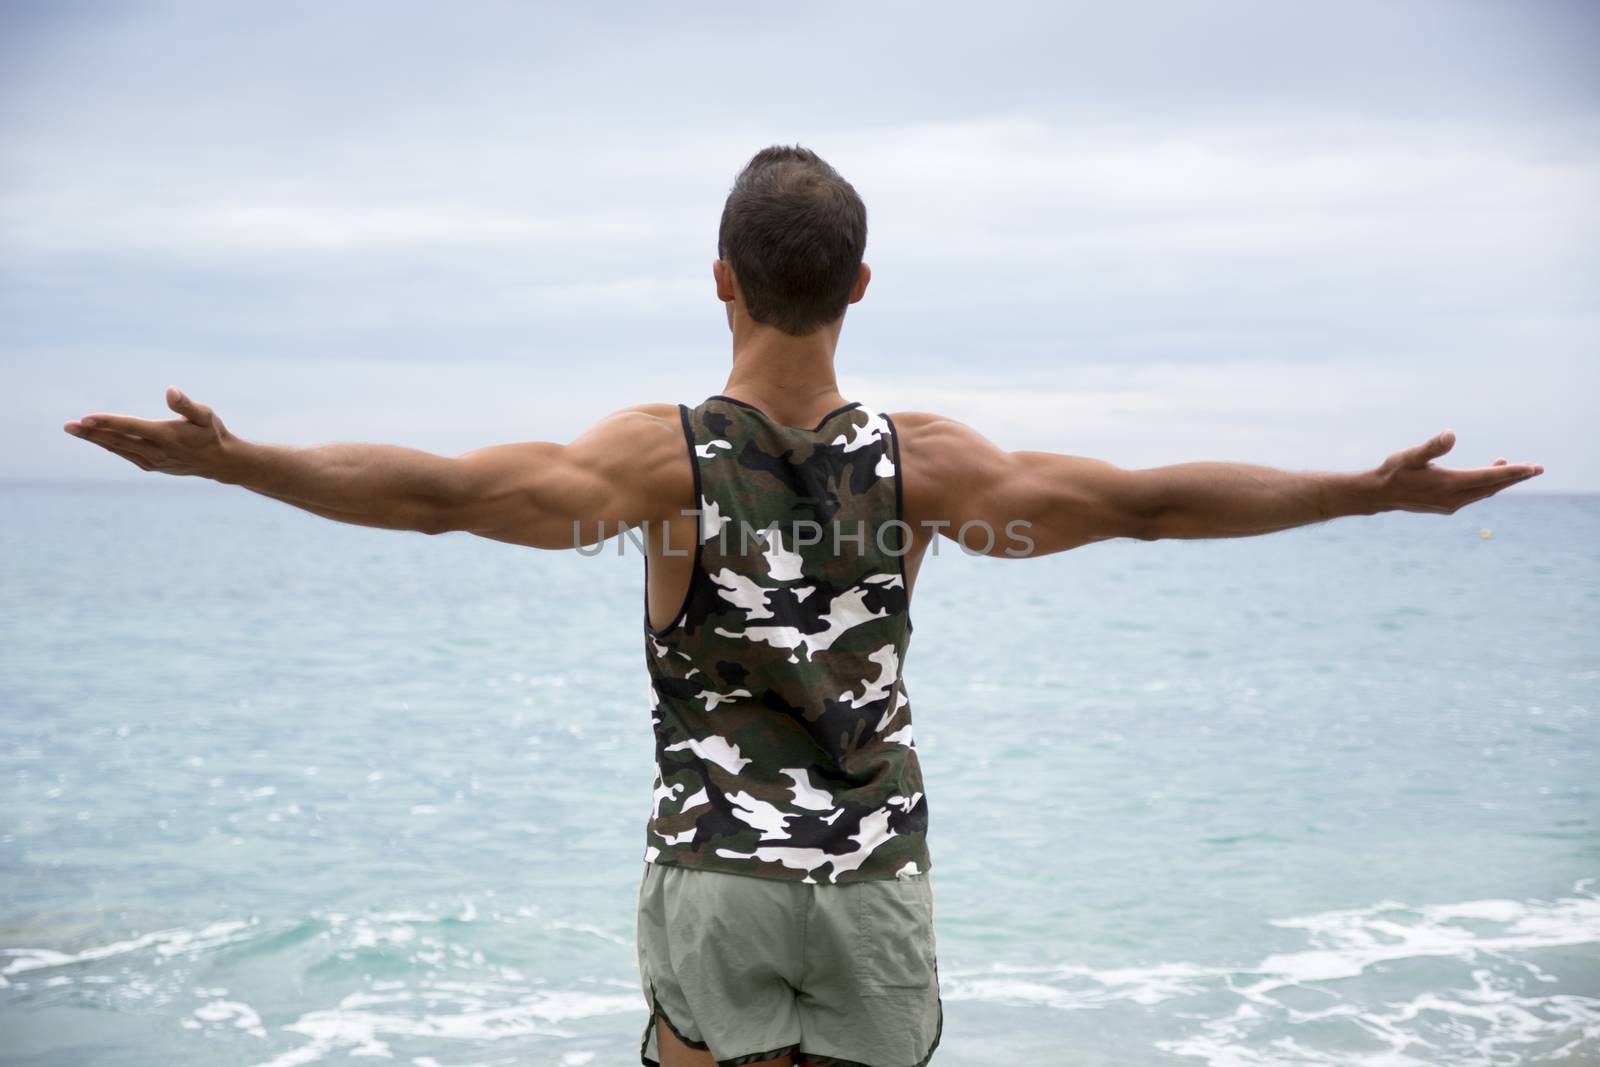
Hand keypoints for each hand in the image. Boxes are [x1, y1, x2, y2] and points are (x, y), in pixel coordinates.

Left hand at [63, 387, 235, 479]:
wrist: (219, 462)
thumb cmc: (212, 433)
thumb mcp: (205, 415)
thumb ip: (186, 404)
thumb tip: (170, 390)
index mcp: (166, 436)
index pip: (131, 427)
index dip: (108, 422)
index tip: (86, 417)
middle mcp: (156, 452)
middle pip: (117, 440)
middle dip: (91, 432)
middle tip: (68, 426)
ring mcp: (152, 461)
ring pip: (118, 448)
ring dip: (95, 439)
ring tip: (75, 430)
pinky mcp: (151, 466)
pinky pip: (125, 454)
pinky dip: (110, 446)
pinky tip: (98, 438)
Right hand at [1373, 430, 1542, 514]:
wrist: (1378, 495)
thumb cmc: (1393, 471)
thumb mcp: (1410, 455)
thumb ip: (1432, 446)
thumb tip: (1451, 433)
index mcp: (1449, 483)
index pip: (1488, 477)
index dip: (1512, 472)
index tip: (1533, 468)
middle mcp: (1453, 498)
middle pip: (1492, 487)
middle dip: (1515, 477)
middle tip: (1537, 469)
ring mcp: (1450, 505)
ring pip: (1484, 493)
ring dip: (1501, 482)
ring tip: (1518, 470)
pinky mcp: (1446, 507)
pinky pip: (1474, 496)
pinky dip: (1486, 487)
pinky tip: (1488, 479)